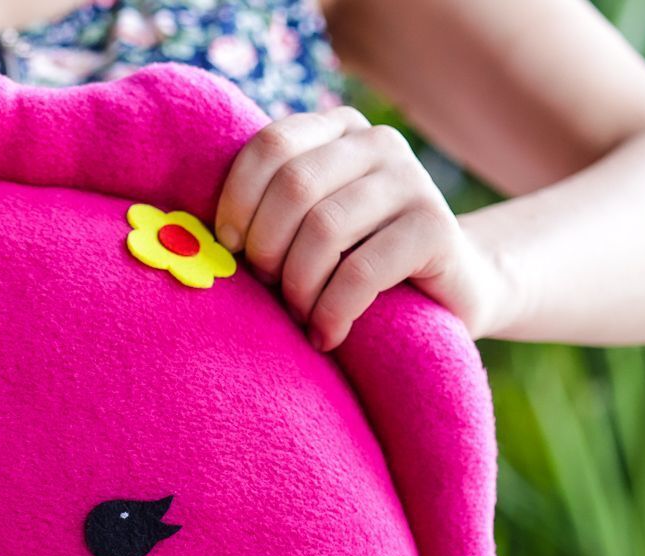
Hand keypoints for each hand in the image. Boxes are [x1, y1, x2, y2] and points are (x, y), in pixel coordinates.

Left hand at [215, 107, 517, 349]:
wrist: (451, 292)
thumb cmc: (356, 263)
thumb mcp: (309, 225)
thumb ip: (270, 207)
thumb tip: (194, 230)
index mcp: (338, 130)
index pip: (270, 145)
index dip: (238, 200)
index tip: (230, 249)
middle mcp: (379, 143)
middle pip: (293, 186)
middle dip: (267, 248)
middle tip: (269, 290)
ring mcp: (414, 180)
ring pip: (324, 229)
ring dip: (298, 286)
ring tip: (301, 316)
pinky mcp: (437, 228)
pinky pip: (361, 271)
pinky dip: (332, 311)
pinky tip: (327, 336)